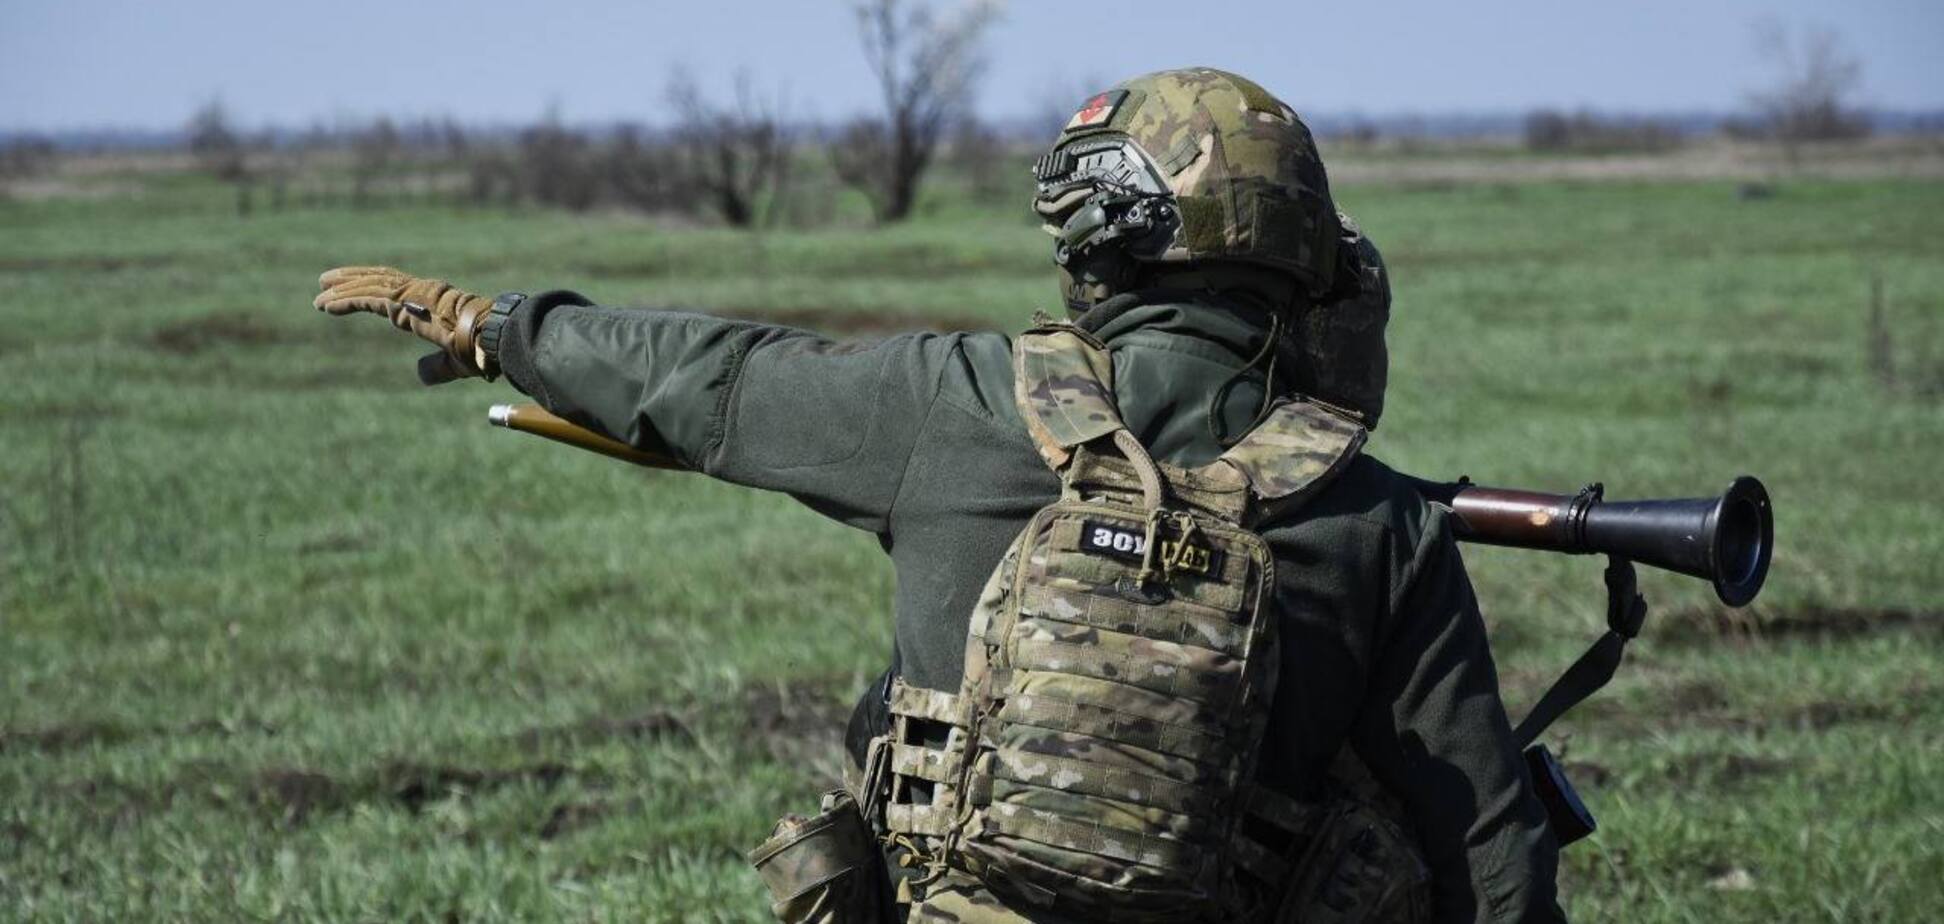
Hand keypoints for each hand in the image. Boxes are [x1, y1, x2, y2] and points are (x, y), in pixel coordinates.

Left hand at [313, 266, 494, 383]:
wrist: (491, 337)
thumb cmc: (482, 350)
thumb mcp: (455, 362)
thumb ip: (436, 367)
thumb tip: (420, 374)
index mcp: (432, 302)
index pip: (395, 289)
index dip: (371, 288)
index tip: (350, 291)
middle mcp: (421, 291)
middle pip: (378, 279)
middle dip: (351, 279)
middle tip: (326, 282)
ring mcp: (412, 293)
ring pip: (369, 285)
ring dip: (342, 288)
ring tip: (320, 289)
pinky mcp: (405, 302)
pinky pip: (368, 298)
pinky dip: (345, 300)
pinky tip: (326, 305)